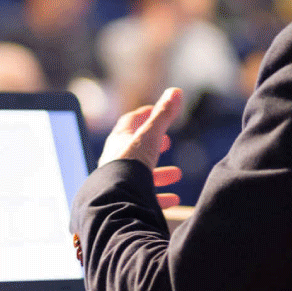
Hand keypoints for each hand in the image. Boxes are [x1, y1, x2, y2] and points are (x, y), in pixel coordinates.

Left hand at [99, 88, 184, 208]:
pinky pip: (144, 196)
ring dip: (160, 173)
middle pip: (136, 148)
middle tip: (168, 143)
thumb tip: (176, 91)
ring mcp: (119, 181)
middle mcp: (116, 160)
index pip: (129, 122)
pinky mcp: (125, 199)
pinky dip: (161, 196)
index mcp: (119, 141)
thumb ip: (163, 114)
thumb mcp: (150, 135)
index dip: (144, 115)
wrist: (115, 199)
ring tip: (176, 174)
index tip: (156, 112)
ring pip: (141, 174)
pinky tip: (173, 199)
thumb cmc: (130, 164)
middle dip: (155, 145)